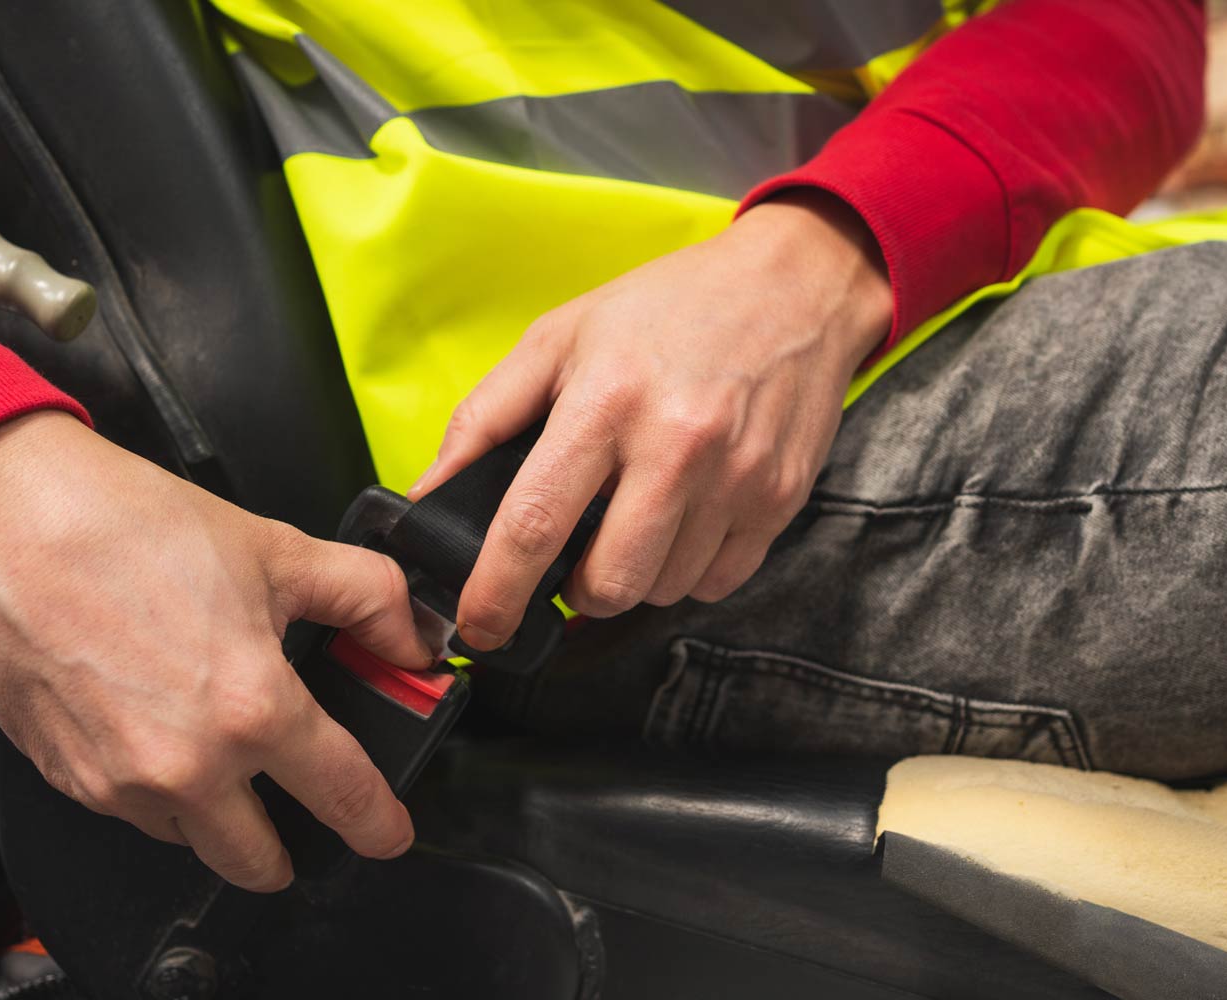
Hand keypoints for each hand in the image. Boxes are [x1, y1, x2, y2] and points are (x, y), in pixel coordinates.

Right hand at [0, 412, 432, 891]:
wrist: (6, 518)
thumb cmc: (126, 527)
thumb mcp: (279, 549)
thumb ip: (368, 599)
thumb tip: (412, 639)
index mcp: (252, 710)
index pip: (344, 796)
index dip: (379, 822)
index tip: (387, 831)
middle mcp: (187, 764)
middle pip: (260, 860)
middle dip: (290, 847)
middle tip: (301, 813)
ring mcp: (119, 781)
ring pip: (192, 839)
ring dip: (217, 816)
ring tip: (220, 750)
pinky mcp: (67, 779)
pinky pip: (132, 813)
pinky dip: (157, 790)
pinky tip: (159, 729)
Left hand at [409, 190, 892, 649]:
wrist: (796, 284)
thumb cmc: (667, 307)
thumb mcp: (560, 336)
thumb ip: (486, 417)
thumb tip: (430, 492)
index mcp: (606, 400)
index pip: (534, 524)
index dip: (496, 592)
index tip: (479, 625)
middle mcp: (676, 445)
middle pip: (608, 583)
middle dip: (576, 591)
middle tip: (575, 556)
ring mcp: (737, 478)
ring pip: (662, 590)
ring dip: (635, 575)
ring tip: (636, 517)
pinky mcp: (781, 499)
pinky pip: (716, 582)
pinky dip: (687, 570)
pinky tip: (683, 519)